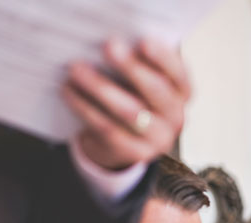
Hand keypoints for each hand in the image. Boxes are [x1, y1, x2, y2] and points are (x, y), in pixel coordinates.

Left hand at [64, 38, 191, 171]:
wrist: (120, 142)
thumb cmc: (131, 98)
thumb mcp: (139, 81)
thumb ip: (136, 63)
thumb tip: (112, 42)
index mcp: (182, 93)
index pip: (179, 74)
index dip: (163, 58)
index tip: (143, 41)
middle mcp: (176, 117)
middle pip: (156, 91)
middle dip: (132, 68)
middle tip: (108, 46)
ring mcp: (158, 139)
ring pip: (130, 112)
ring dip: (101, 88)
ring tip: (76, 69)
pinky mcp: (135, 153)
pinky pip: (108, 129)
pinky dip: (85, 108)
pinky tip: (68, 92)